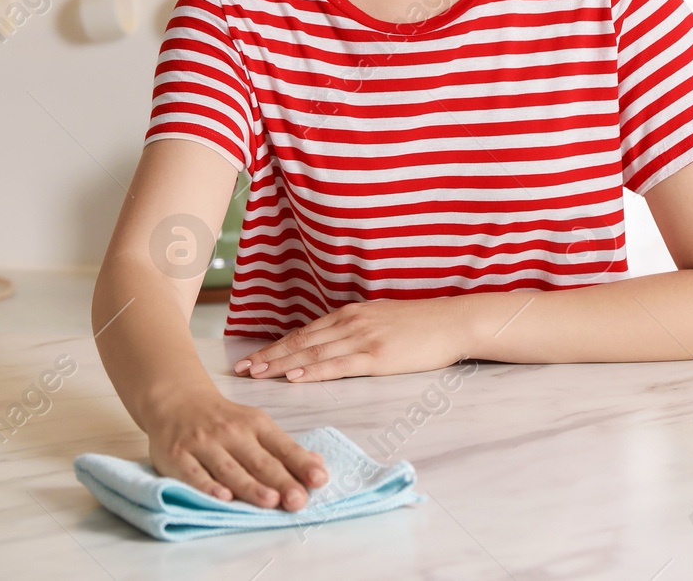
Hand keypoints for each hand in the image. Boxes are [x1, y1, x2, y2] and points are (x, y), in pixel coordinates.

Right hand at [145, 389, 327, 510]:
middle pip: (259, 461)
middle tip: (298, 499)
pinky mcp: (177, 456)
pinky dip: (208, 486)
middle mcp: (231, 433)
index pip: (282, 446)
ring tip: (270, 501)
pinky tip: (222, 498)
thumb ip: (283, 448)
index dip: (301, 463)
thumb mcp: (255, 425)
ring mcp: (203, 444)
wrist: (175, 399)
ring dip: (250, 486)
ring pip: (229, 469)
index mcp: (255, 424)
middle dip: (281, 480)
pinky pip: (194, 474)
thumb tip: (316, 464)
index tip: (320, 479)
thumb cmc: (222, 419)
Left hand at [232, 298, 469, 382]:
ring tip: (256, 374)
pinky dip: (312, 371)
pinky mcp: (377, 356)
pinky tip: (294, 377)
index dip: (275, 346)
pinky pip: (337, 365)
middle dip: (268, 356)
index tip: (251, 358)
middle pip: (300, 342)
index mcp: (350, 315)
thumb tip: (332, 344)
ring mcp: (363, 339)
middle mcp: (350, 323)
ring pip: (312, 353)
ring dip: (280, 365)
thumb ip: (355, 330)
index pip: (304, 333)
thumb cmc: (421, 325)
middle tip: (240, 369)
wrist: (452, 322)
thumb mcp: (381, 320)